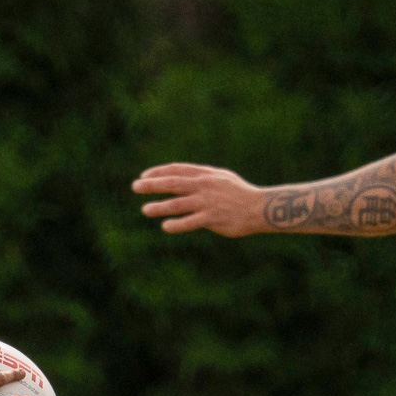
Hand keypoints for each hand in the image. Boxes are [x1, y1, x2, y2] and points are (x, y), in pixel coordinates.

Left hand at [133, 163, 265, 235]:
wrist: (260, 207)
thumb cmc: (239, 193)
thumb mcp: (220, 178)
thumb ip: (201, 177)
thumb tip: (179, 177)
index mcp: (206, 174)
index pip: (177, 169)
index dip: (159, 172)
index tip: (144, 175)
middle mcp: (204, 186)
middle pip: (173, 183)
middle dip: (152, 185)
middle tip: (135, 186)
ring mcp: (208, 202)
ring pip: (178, 203)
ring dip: (160, 206)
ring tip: (145, 209)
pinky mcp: (213, 218)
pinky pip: (190, 222)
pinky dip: (177, 224)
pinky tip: (165, 226)